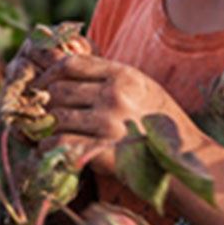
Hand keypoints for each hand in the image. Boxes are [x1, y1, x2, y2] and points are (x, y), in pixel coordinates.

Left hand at [36, 54, 198, 173]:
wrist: (186, 161)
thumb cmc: (162, 123)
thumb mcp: (142, 87)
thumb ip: (110, 76)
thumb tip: (69, 69)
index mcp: (122, 75)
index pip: (70, 64)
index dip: (49, 73)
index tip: (42, 84)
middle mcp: (114, 95)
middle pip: (58, 90)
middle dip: (44, 102)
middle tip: (37, 112)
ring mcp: (109, 123)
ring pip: (57, 116)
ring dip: (45, 125)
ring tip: (41, 130)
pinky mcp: (104, 150)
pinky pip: (61, 142)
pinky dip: (48, 145)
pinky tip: (47, 148)